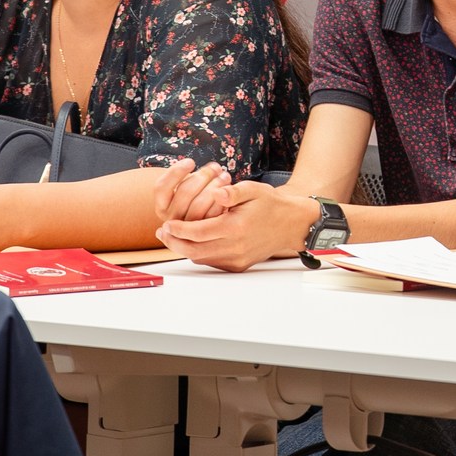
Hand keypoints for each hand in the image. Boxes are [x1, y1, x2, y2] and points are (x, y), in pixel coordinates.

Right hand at [153, 158, 233, 223]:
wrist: (214, 223)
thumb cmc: (199, 196)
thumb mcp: (190, 187)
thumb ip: (189, 178)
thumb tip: (191, 163)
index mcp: (161, 205)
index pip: (161, 187)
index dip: (175, 172)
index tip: (191, 161)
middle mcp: (170, 219)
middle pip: (184, 192)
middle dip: (202, 176)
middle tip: (216, 167)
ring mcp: (185, 230)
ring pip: (198, 205)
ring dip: (214, 186)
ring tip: (225, 176)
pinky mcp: (202, 235)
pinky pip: (211, 216)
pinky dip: (220, 201)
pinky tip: (228, 191)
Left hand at [159, 180, 318, 271]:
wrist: (291, 224)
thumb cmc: (271, 204)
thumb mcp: (254, 190)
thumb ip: (233, 192)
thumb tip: (217, 192)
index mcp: (236, 227)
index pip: (198, 232)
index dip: (179, 229)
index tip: (168, 224)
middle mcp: (235, 246)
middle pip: (194, 250)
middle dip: (175, 243)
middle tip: (163, 233)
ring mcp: (237, 258)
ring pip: (201, 258)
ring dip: (185, 249)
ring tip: (174, 237)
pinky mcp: (239, 265)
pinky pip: (212, 262)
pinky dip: (200, 253)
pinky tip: (193, 243)